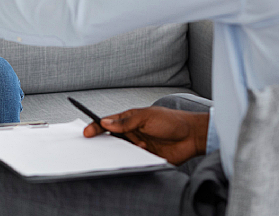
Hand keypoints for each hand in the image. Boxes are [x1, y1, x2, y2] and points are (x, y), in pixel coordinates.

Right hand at [83, 106, 208, 164]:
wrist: (192, 136)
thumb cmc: (172, 121)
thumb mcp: (146, 117)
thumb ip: (126, 122)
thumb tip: (105, 122)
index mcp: (130, 119)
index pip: (108, 123)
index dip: (96, 127)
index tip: (86, 132)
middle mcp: (132, 132)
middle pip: (112, 138)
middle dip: (104, 142)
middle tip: (95, 147)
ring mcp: (138, 145)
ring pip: (121, 151)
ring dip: (119, 152)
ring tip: (120, 151)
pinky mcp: (145, 158)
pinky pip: (133, 161)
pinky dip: (130, 161)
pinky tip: (131, 159)